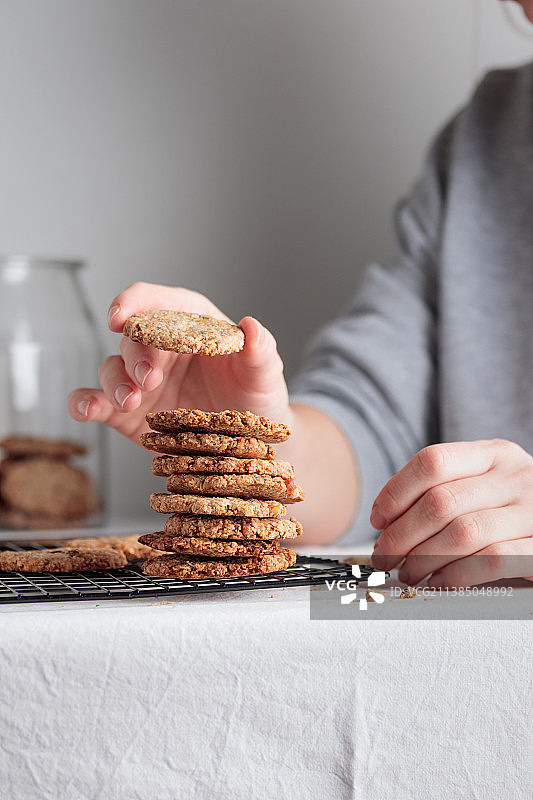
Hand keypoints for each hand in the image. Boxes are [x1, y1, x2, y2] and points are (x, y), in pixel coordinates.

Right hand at [67, 282, 290, 442]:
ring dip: (114, 381)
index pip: (157, 302)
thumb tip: (251, 326)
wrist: (251, 442)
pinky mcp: (128, 412)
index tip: (119, 315)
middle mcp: (160, 348)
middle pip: (133, 337)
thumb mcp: (266, 374)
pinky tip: (86, 409)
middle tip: (148, 379)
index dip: (134, 302)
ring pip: (112, 368)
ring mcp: (141, 380)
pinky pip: (97, 401)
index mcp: (191, 324)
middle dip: (135, 355)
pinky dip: (84, 403)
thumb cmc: (257, 396)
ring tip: (130, 400)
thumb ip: (261, 351)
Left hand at [369, 439, 532, 587]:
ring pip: (462, 533)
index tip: (379, 519)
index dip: (396, 492)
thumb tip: (387, 524)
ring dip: (423, 559)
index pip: (433, 462)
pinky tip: (439, 582)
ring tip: (408, 573)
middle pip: (440, 501)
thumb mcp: (485, 486)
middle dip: (402, 534)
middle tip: (385, 556)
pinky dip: (456, 575)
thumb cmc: (513, 510)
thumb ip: (445, 493)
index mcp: (494, 454)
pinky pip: (491, 561)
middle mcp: (516, 476)